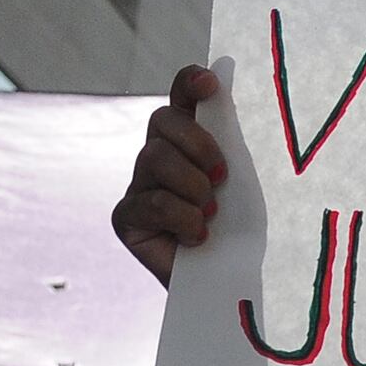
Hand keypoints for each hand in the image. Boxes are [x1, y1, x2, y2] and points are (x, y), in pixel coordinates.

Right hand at [112, 65, 226, 286]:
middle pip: (163, 120)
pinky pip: (152, 201)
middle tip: (221, 178)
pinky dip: (182, 218)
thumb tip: (219, 88)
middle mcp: (156, 156)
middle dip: (199, 145)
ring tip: (210, 215)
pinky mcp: (126, 217)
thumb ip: (225, 136)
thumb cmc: (236, 232)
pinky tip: (197, 236)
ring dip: (193, 187)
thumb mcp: (239, 179)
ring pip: (156, 157)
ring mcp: (138, 186)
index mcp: (187, 142)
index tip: (210, 84)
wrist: (226, 282)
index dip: (189, 82)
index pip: (180, 98)